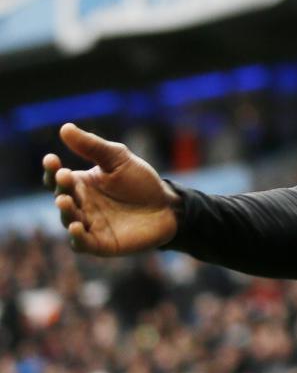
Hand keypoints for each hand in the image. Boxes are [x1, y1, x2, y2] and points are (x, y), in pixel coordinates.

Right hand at [43, 123, 180, 255]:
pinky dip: (77, 237)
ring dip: (65, 211)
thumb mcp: (119, 159)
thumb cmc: (140, 182)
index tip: (51, 158)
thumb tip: (65, 128)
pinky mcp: (101, 244)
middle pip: (62, 197)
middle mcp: (80, 205)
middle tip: (65, 177)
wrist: (168, 207)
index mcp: (81, 185)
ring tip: (65, 200)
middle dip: (61, 188)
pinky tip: (76, 227)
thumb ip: (93, 147)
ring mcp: (89, 225)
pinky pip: (83, 243)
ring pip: (69, 220)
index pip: (58, 178)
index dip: (51, 170)